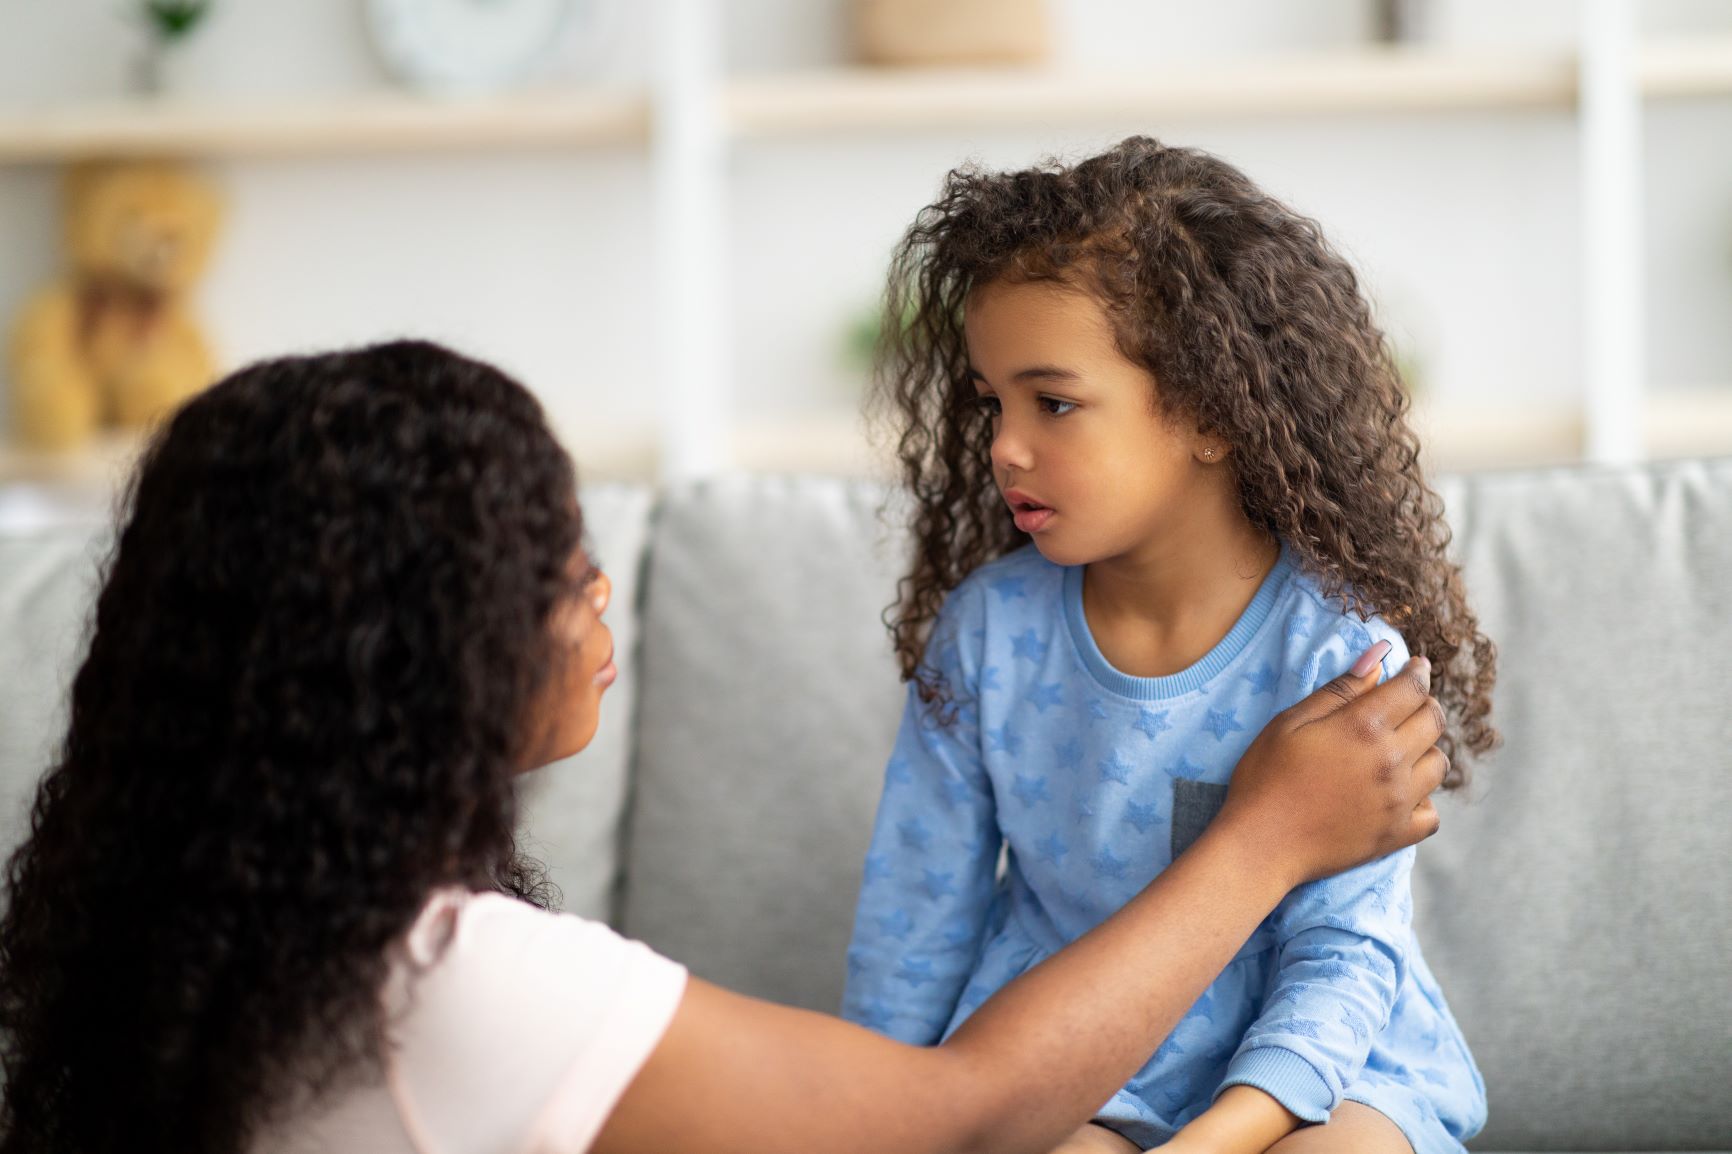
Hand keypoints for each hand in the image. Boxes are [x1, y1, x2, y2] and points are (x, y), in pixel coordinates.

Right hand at [1215, 645, 1446, 887]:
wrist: (1261, 842)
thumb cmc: (1266, 776)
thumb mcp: (1291, 722)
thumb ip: (1340, 689)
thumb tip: (1380, 655)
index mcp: (1365, 727)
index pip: (1413, 689)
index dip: (1418, 672)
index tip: (1416, 667)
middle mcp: (1392, 762)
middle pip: (1433, 721)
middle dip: (1424, 705)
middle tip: (1405, 705)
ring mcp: (1399, 801)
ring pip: (1439, 764)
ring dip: (1425, 750)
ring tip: (1399, 750)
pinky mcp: (1397, 834)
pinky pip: (1432, 813)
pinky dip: (1423, 800)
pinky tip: (1400, 794)